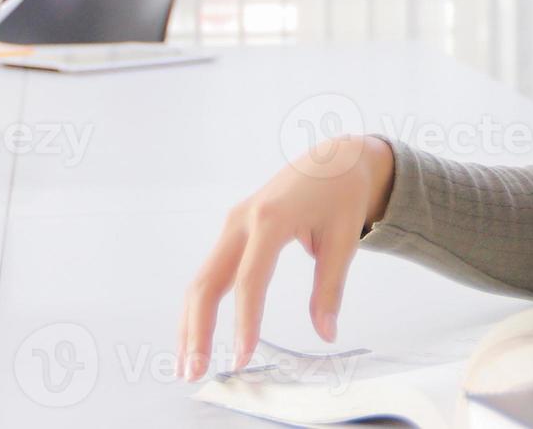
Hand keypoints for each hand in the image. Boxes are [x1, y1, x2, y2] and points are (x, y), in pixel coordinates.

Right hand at [179, 134, 395, 381]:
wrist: (332, 158)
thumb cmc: (341, 195)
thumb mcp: (344, 239)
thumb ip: (331, 288)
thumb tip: (326, 334)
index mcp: (271, 219)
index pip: (250, 280)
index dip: (244, 321)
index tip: (243, 358)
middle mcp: (242, 221)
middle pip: (208, 281)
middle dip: (198, 330)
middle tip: (194, 373)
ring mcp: (232, 225)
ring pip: (201, 280)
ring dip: (190, 324)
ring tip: (187, 366)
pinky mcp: (232, 232)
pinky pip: (209, 273)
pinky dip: (200, 307)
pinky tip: (196, 337)